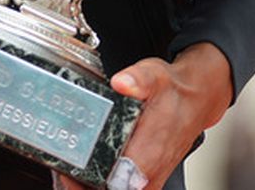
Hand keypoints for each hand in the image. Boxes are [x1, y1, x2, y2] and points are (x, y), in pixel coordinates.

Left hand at [52, 43, 231, 189]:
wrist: (194, 101)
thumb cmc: (172, 91)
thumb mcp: (154, 75)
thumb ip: (137, 79)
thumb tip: (123, 83)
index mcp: (150, 152)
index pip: (115, 180)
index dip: (86, 179)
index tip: (66, 170)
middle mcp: (149, 172)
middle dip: (82, 185)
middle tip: (61, 171)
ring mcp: (148, 179)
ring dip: (89, 185)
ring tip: (68, 173)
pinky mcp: (148, 180)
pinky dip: (100, 184)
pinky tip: (83, 174)